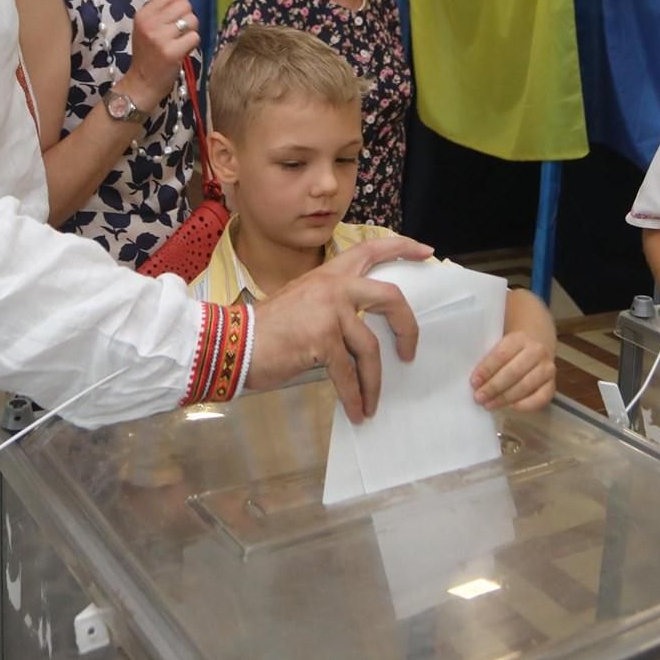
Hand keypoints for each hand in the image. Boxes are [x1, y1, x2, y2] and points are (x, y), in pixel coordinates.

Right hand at [124, 0, 197, 108]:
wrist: (141, 83)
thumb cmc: (146, 54)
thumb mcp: (145, 27)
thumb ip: (159, 9)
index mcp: (143, 14)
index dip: (179, 3)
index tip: (174, 16)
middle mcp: (150, 23)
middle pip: (185, 4)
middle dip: (188, 16)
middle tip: (180, 31)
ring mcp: (161, 38)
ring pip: (192, 20)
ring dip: (191, 31)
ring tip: (180, 41)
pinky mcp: (172, 52)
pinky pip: (194, 37)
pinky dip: (192, 44)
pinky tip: (182, 50)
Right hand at [246, 233, 429, 420]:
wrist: (233, 342)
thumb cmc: (266, 328)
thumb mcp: (302, 301)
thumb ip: (332, 305)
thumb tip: (360, 331)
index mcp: (329, 275)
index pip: (371, 250)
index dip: (402, 248)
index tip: (427, 253)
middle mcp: (333, 286)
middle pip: (390, 298)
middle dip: (407, 328)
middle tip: (410, 352)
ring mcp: (329, 311)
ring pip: (370, 348)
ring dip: (374, 382)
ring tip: (372, 402)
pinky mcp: (322, 339)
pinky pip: (349, 374)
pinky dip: (355, 396)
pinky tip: (357, 411)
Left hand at [471, 331, 554, 411]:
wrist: (537, 344)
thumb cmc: (511, 350)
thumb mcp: (500, 345)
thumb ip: (489, 360)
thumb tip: (476, 382)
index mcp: (519, 338)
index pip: (501, 355)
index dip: (487, 370)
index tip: (474, 382)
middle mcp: (537, 351)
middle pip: (513, 372)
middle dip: (494, 387)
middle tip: (479, 398)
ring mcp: (547, 368)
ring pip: (526, 385)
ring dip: (506, 398)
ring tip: (490, 404)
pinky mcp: (552, 383)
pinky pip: (541, 397)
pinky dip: (527, 405)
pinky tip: (512, 407)